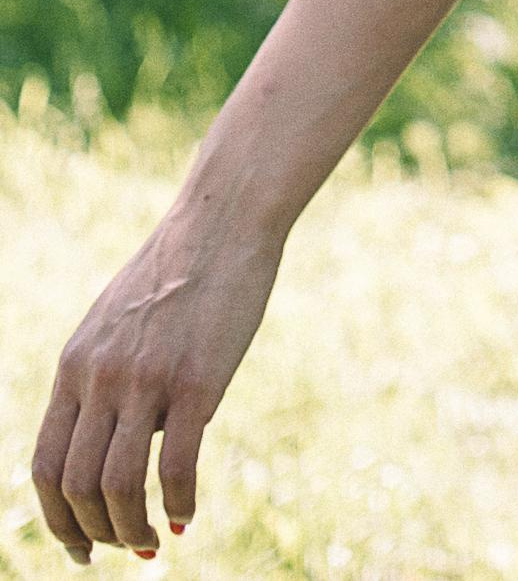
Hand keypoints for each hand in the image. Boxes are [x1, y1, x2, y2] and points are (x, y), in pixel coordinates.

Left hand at [32, 200, 282, 559]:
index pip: (44, 467)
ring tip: (153, 542)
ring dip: (133, 531)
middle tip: (124, 549)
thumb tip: (108, 445)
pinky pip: (176, 467)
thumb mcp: (115, 323)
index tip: (81, 547)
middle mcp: (101, 377)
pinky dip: (178, 504)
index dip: (57, 521)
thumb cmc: (176, 271)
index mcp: (75, 365)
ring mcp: (147, 379)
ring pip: (119, 487)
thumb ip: (101, 378)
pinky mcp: (198, 380)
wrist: (225, 218)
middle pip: (77, 487)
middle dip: (96, 535)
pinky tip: (187, 513)